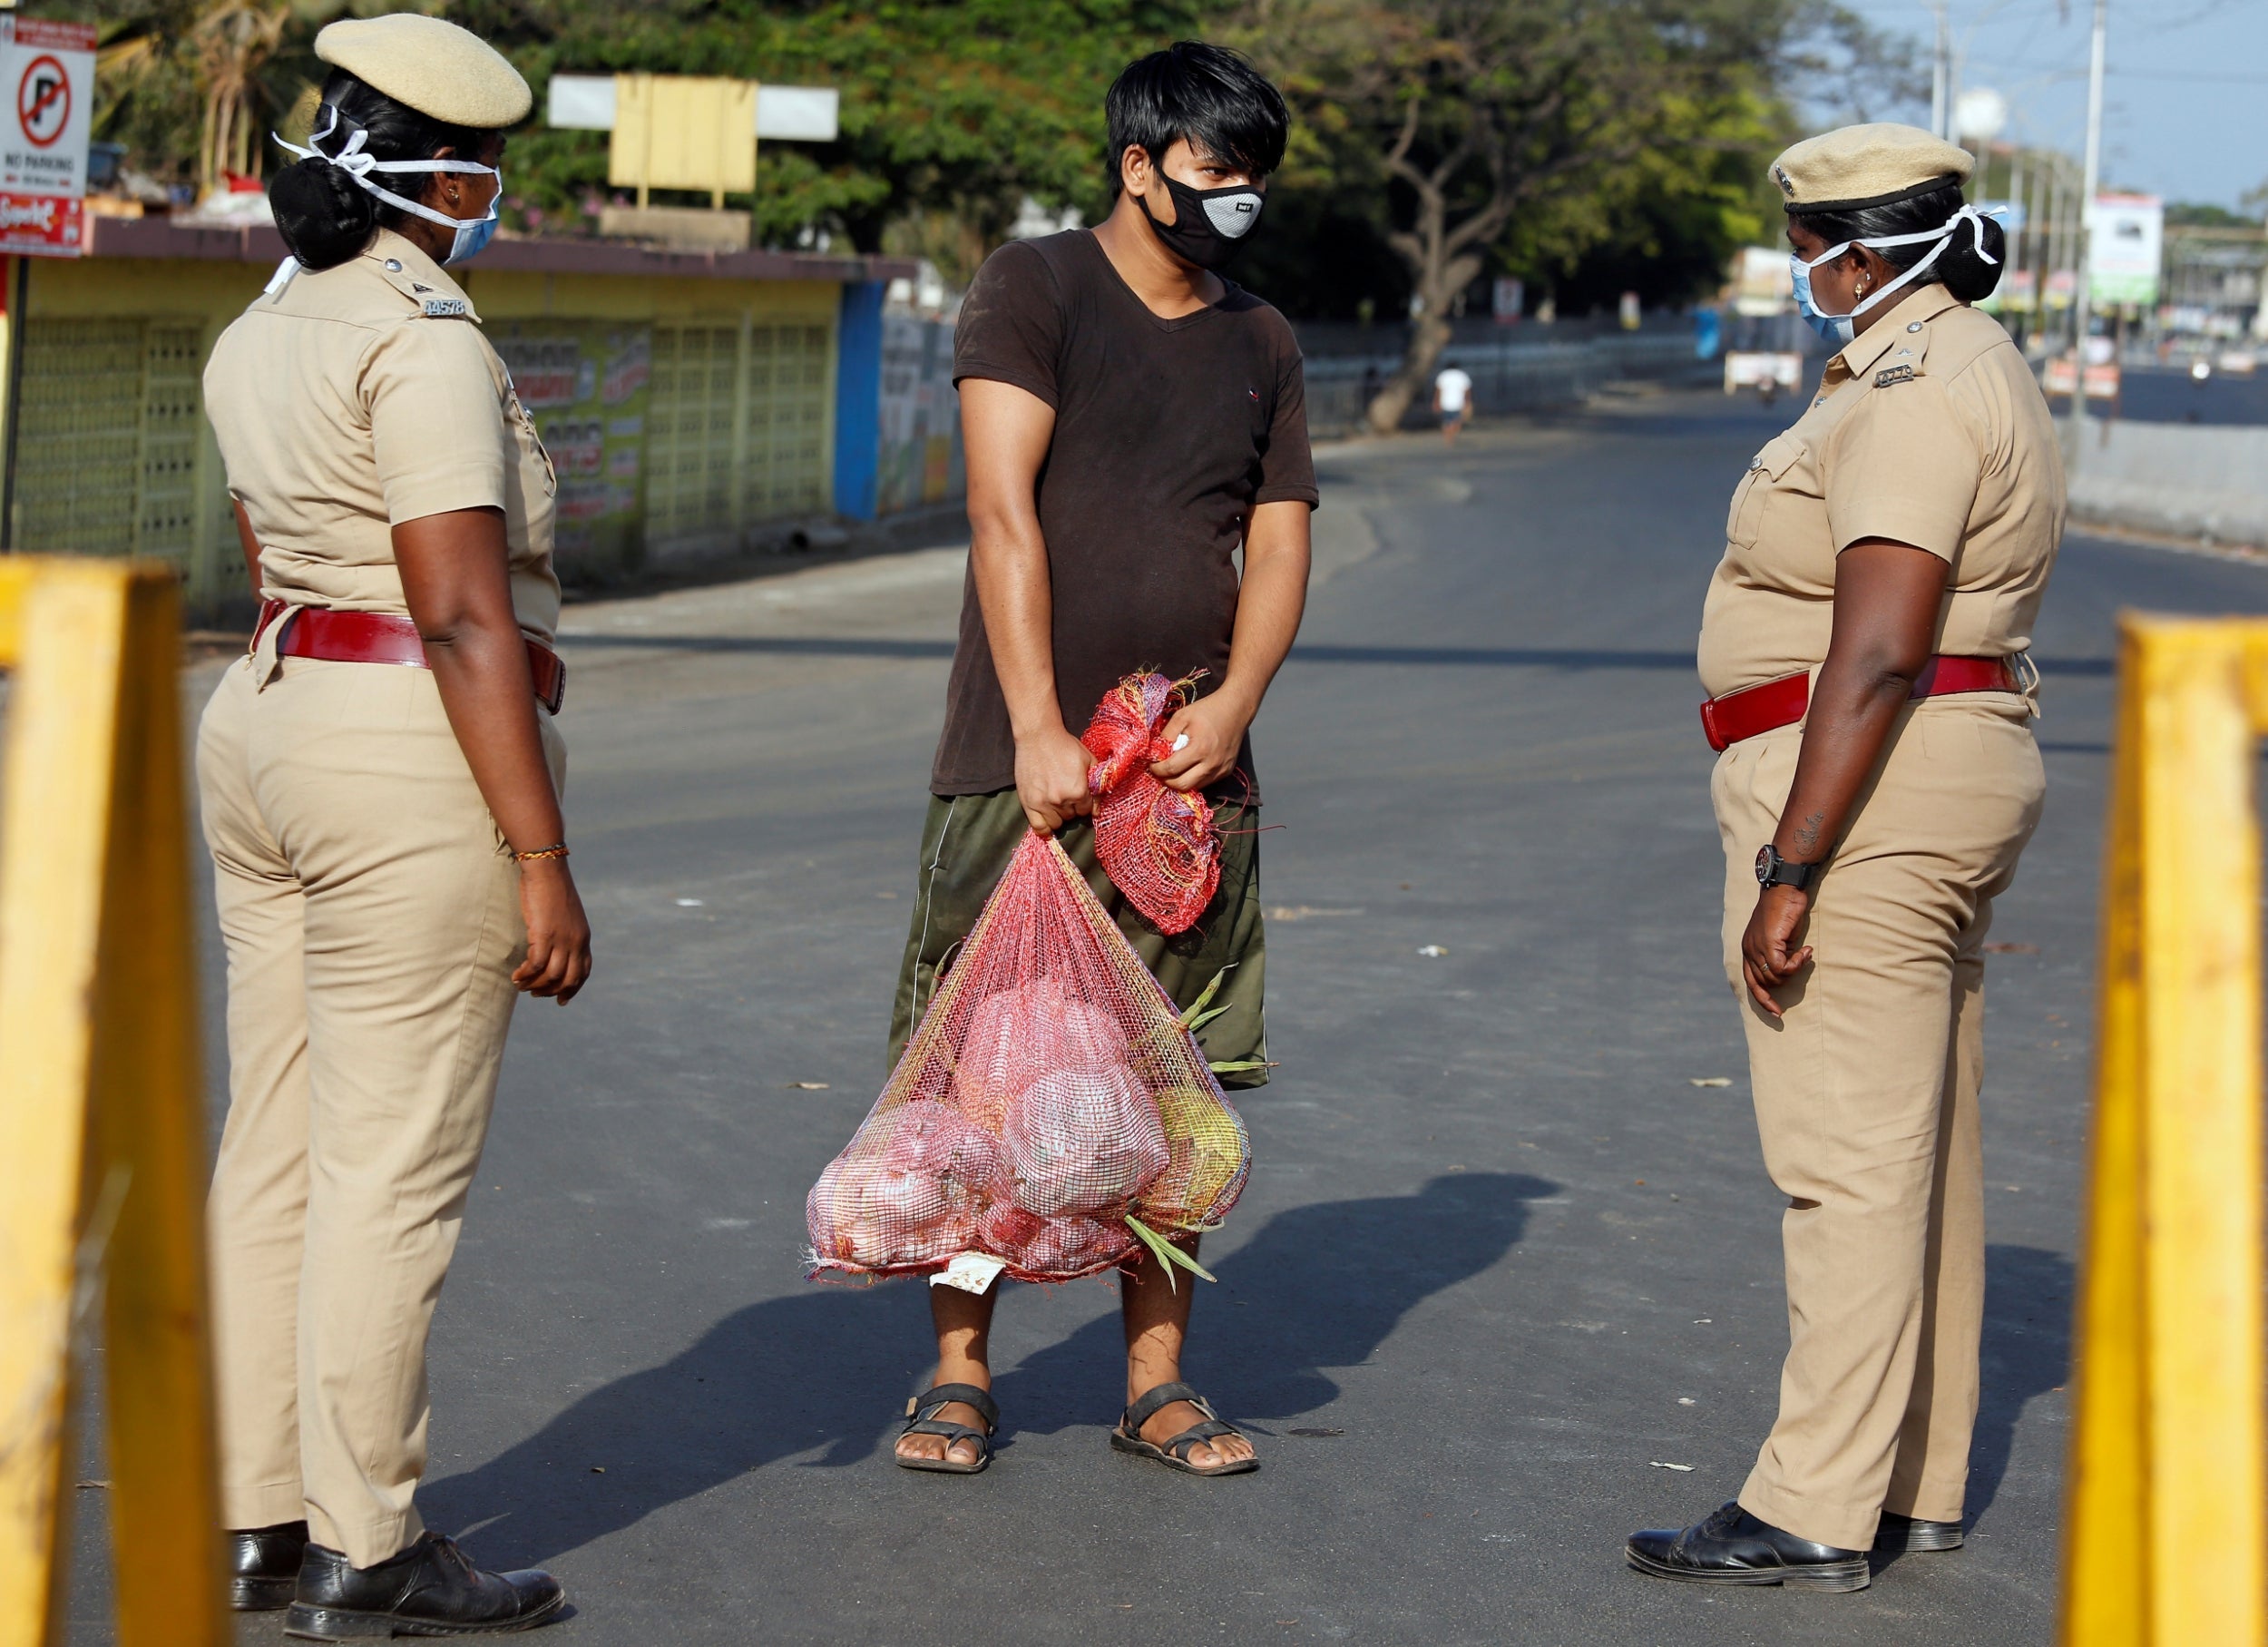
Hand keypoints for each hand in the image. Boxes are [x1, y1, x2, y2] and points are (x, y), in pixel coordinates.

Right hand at [513, 857, 591, 1002]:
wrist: (547, 871)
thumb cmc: (552, 890)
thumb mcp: (566, 916)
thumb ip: (565, 933)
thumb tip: (555, 947)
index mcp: (584, 938)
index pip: (583, 972)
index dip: (573, 989)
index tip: (561, 1000)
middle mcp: (576, 942)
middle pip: (568, 980)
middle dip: (551, 992)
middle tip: (535, 994)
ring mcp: (561, 940)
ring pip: (551, 976)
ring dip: (534, 985)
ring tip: (521, 985)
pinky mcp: (544, 935)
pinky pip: (536, 965)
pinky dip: (525, 974)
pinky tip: (516, 975)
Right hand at [1014, 723, 1095, 835]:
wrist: (1038, 736)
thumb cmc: (1065, 746)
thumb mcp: (1089, 761)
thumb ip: (1097, 787)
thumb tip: (1096, 812)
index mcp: (1078, 791)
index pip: (1086, 810)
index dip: (1083, 802)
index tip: (1078, 794)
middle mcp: (1061, 800)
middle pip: (1071, 816)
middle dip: (1071, 807)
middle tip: (1065, 792)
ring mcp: (1043, 803)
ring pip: (1056, 823)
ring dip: (1058, 814)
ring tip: (1055, 800)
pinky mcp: (1028, 803)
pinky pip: (1038, 827)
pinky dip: (1044, 827)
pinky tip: (1046, 818)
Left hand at [1148, 690, 1252, 793]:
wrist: (1236, 709)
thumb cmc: (1208, 710)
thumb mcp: (1182, 716)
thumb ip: (1167, 735)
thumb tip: (1155, 752)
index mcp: (1199, 749)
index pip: (1171, 769)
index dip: (1157, 769)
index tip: (1151, 764)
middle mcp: (1211, 764)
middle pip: (1182, 785)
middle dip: (1166, 780)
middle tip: (1160, 771)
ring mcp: (1221, 769)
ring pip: (1194, 787)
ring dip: (1180, 781)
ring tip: (1173, 769)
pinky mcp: (1226, 771)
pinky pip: (1206, 782)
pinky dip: (1194, 778)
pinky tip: (1189, 767)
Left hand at [1740, 884, 1813, 1016]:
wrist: (1786, 889)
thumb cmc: (1786, 911)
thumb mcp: (1780, 938)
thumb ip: (1778, 955)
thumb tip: (1784, 972)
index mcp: (1748, 949)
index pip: (1750, 982)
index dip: (1762, 999)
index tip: (1777, 1013)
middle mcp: (1748, 950)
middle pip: (1763, 984)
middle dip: (1784, 983)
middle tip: (1800, 968)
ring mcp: (1756, 947)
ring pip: (1774, 977)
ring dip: (1794, 970)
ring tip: (1804, 953)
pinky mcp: (1767, 944)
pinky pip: (1782, 968)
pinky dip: (1797, 964)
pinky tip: (1806, 951)